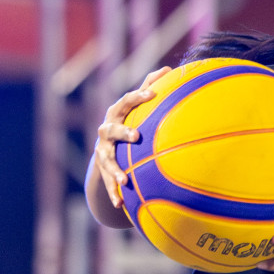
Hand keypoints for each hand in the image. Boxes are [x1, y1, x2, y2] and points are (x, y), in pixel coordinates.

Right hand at [94, 66, 172, 207]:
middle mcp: (106, 132)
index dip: (137, 96)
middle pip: (111, 130)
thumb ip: (150, 86)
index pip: (125, 102)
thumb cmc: (129, 122)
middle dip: (122, 132)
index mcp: (116, 114)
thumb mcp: (136, 106)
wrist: (106, 148)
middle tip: (137, 136)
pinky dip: (113, 194)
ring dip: (114, 170)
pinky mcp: (104, 171)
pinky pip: (108, 183)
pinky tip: (120, 205)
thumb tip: (170, 68)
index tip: (152, 94)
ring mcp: (103, 152)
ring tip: (124, 180)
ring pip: (106, 160)